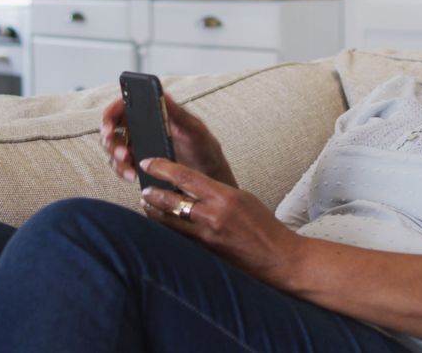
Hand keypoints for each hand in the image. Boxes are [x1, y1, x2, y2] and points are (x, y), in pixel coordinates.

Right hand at [100, 93, 236, 186]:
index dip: (111, 113)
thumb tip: (163, 93)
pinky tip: (133, 176)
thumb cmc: (205, 150)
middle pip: (113, 129)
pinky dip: (122, 171)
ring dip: (115, 159)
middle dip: (110, 141)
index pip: (124, 107)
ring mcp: (138, 147)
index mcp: (152, 114)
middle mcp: (142, 128)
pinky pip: (121, 167)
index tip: (109, 124)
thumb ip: (178, 113)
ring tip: (129, 167)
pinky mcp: (138, 165)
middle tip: (121, 151)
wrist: (209, 179)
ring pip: (113, 149)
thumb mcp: (195, 130)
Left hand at [139, 157, 302, 286]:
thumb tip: (191, 185)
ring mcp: (206, 237)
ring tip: (145, 204)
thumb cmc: (264, 226)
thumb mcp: (242, 198)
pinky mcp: (204, 253)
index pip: (185, 177)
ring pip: (168, 222)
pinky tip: (159, 225)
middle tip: (143, 187)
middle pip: (170, 200)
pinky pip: (177, 238)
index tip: (148, 163)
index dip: (162, 168)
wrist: (277, 258)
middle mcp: (212, 216)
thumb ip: (216, 191)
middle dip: (152, 192)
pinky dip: (165, 229)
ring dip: (153, 212)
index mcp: (224, 197)